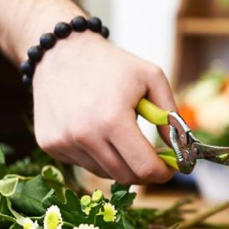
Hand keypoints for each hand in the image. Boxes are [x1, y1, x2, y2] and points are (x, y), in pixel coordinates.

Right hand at [32, 33, 175, 184]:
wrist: (61, 51)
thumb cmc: (112, 64)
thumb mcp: (151, 78)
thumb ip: (170, 115)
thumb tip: (179, 149)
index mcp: (112, 120)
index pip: (144, 168)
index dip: (163, 173)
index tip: (170, 168)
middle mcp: (84, 136)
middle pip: (125, 176)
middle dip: (144, 171)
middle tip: (152, 157)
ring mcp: (63, 142)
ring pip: (104, 173)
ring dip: (119, 161)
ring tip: (119, 133)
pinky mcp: (49, 144)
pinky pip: (83, 163)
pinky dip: (96, 154)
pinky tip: (94, 129)